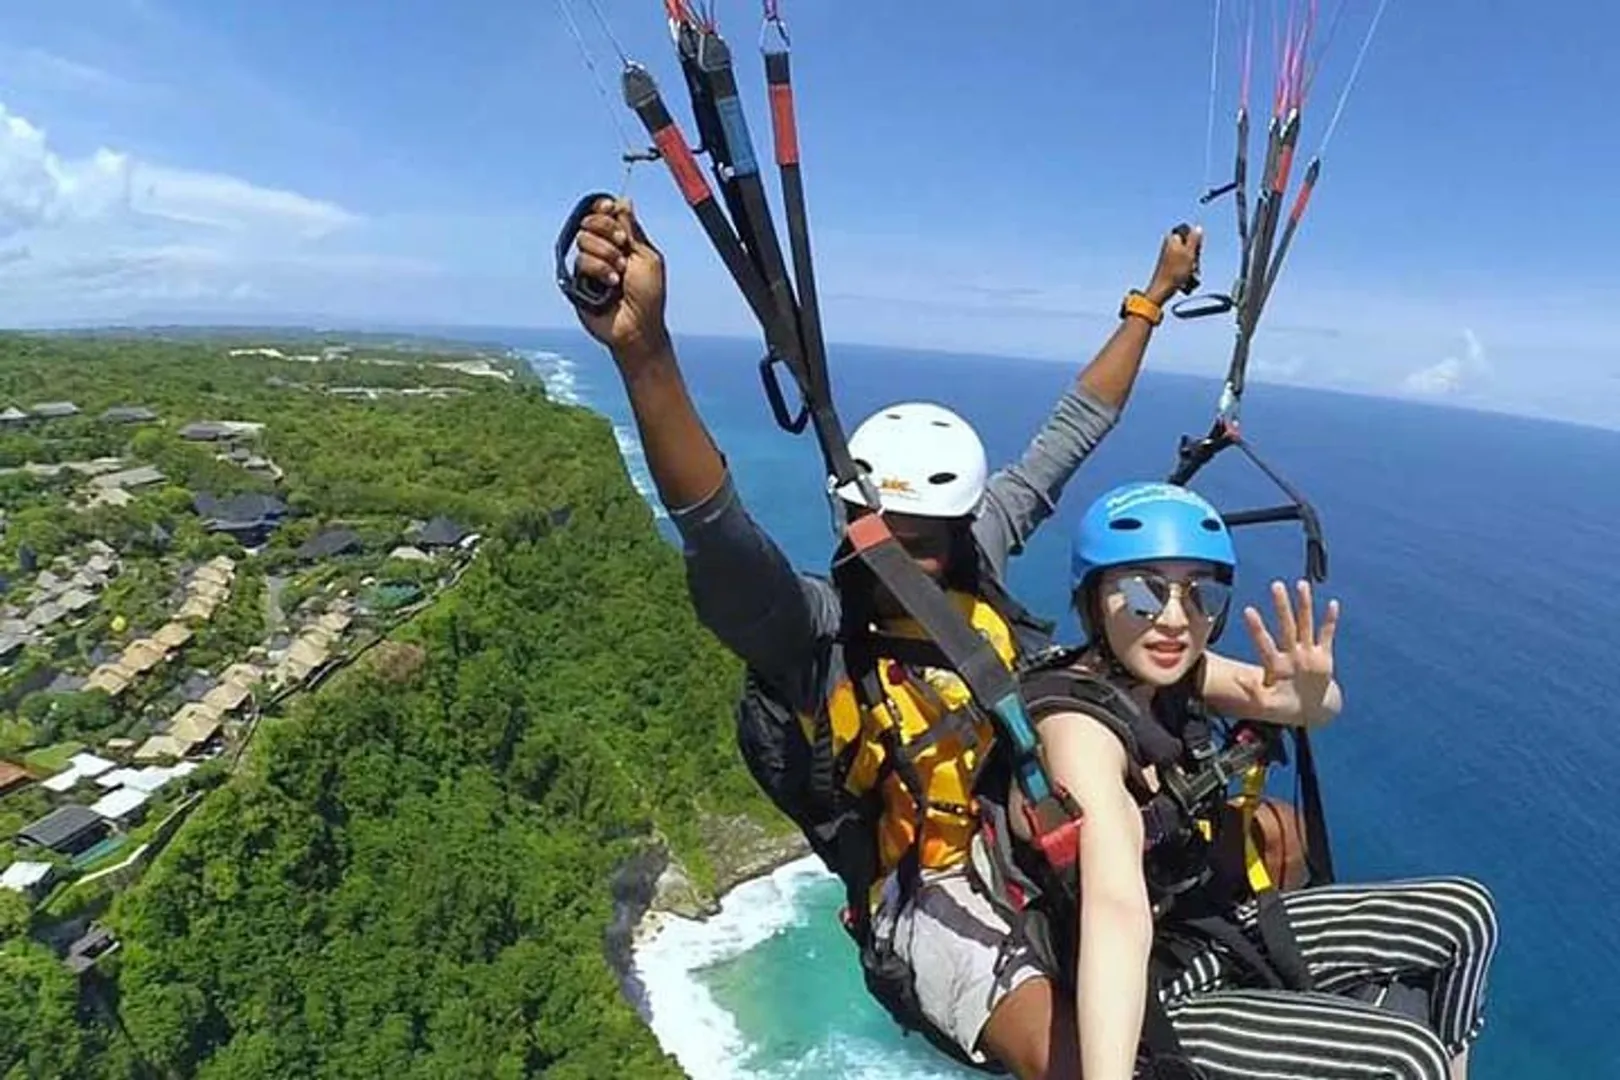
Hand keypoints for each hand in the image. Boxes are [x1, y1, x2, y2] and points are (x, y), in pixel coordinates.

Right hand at [570, 196, 670, 363]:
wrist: (636, 325)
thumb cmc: (648, 295)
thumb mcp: (646, 257)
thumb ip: (632, 229)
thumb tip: (623, 200)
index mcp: (623, 240)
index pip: (605, 213)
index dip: (604, 207)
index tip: (609, 209)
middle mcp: (604, 248)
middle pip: (591, 220)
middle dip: (607, 230)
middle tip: (622, 246)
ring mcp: (590, 264)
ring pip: (584, 239)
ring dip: (605, 255)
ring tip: (619, 275)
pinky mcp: (578, 279)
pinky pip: (580, 260)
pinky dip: (598, 270)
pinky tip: (609, 285)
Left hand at [1145, 224, 1202, 304]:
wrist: (1162, 289)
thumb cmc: (1174, 273)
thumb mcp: (1189, 253)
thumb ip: (1194, 239)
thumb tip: (1197, 227)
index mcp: (1172, 238)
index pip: (1190, 233)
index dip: (1196, 242)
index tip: (1196, 251)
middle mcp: (1168, 244)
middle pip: (1189, 245)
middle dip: (1194, 255)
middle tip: (1193, 264)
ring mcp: (1168, 254)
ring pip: (1187, 255)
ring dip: (1191, 264)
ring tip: (1189, 273)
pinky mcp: (1168, 264)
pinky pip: (1182, 264)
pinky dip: (1186, 269)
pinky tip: (1186, 277)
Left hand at [1238, 579, 1340, 722]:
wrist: (1309, 709)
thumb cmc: (1284, 705)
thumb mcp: (1266, 703)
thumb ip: (1252, 692)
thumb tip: (1237, 678)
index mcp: (1275, 665)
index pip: (1265, 643)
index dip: (1257, 628)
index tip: (1248, 610)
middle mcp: (1291, 654)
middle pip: (1286, 626)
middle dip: (1282, 606)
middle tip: (1276, 585)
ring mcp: (1307, 653)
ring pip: (1306, 625)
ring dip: (1305, 605)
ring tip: (1302, 584)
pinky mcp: (1323, 657)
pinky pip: (1327, 636)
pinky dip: (1330, 621)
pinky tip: (1332, 604)